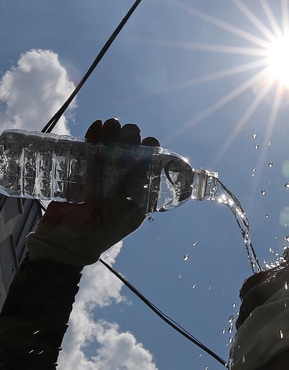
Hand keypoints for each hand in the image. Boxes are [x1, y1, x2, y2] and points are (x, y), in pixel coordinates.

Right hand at [26, 118, 159, 265]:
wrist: (57, 246)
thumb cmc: (89, 239)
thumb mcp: (114, 222)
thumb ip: (128, 199)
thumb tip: (143, 170)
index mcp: (133, 200)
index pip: (146, 172)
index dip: (150, 155)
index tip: (149, 141)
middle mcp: (119, 187)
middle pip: (128, 158)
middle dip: (129, 141)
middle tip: (127, 131)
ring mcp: (100, 179)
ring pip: (109, 151)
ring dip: (112, 135)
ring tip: (111, 124)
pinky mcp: (80, 175)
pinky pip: (89, 153)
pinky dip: (93, 138)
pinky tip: (97, 126)